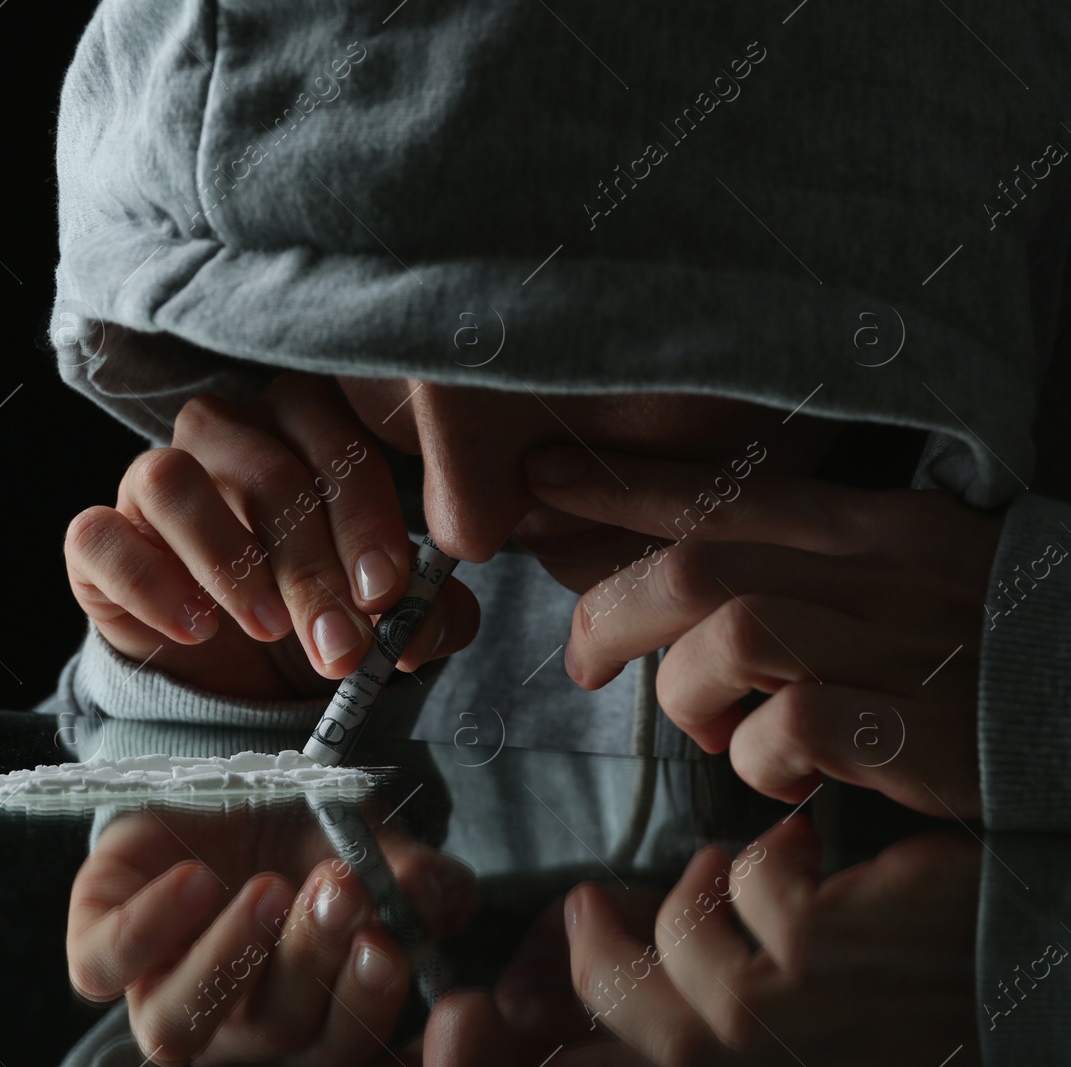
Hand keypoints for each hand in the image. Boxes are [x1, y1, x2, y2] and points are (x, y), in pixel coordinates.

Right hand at [65, 371, 479, 700]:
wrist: (239, 677)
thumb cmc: (319, 616)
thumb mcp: (382, 619)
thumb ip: (420, 612)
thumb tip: (420, 627)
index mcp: (304, 430)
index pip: (334, 439)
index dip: (363, 516)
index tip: (385, 593)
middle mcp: (224, 437)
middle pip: (263, 469)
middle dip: (309, 566)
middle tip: (338, 643)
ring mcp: (152, 481)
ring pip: (171, 478)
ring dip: (227, 560)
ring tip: (265, 629)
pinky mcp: (99, 539)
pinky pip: (99, 535)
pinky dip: (150, 583)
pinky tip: (196, 629)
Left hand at [65, 803, 478, 1065]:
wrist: (224, 787)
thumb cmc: (307, 836)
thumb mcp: (373, 847)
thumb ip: (414, 878)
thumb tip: (438, 897)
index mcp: (307, 1020)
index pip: (341, 1044)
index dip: (366, 1002)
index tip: (389, 944)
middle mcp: (233, 1025)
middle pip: (273, 1026)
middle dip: (313, 955)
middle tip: (341, 887)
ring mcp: (159, 989)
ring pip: (177, 1023)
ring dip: (229, 957)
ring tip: (270, 889)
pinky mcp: (99, 945)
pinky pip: (103, 966)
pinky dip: (146, 929)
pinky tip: (195, 879)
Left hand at [526, 444, 1003, 817]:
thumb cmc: (984, 643)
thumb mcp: (899, 570)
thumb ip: (796, 564)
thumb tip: (676, 589)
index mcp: (870, 526)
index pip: (723, 488)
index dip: (620, 482)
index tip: (538, 475)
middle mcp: (877, 573)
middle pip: (698, 566)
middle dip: (612, 609)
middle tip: (582, 662)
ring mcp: (899, 648)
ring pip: (730, 639)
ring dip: (688, 695)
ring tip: (709, 729)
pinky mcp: (917, 732)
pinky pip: (788, 729)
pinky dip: (759, 760)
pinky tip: (783, 777)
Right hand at [552, 817, 979, 1064]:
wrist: (1050, 977)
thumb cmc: (951, 1015)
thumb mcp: (836, 1036)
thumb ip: (751, 1015)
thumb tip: (658, 982)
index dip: (578, 1059)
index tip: (546, 1041)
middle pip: (646, 1028)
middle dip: (600, 966)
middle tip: (586, 908)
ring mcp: (792, 1022)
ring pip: (686, 953)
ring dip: (694, 898)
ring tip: (717, 865)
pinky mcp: (820, 953)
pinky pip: (754, 889)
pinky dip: (770, 860)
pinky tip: (801, 848)